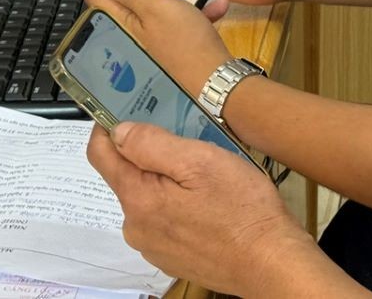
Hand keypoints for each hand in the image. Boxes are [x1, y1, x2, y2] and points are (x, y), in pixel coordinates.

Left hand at [85, 0, 228, 96]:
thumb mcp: (157, 7)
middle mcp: (133, 28)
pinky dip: (195, 9)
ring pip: (156, 3)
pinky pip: (179, 17)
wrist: (216, 77)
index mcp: (121, 19)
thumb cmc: (185, 43)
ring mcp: (154, 34)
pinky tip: (215, 4)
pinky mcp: (174, 39)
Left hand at [88, 122, 321, 297]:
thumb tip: (119, 131)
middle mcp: (136, 226)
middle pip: (128, 176)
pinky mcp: (172, 257)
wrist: (270, 263)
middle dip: (149, 155)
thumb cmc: (242, 210)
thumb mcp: (202, 161)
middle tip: (186, 140)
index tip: (123, 108)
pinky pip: (164, 220)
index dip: (107, 127)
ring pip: (149, 198)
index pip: (101, 154)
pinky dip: (179, 205)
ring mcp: (153, 245)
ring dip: (167, 181)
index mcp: (139, 198)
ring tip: (204, 174)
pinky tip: (208, 203)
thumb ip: (153, 144)